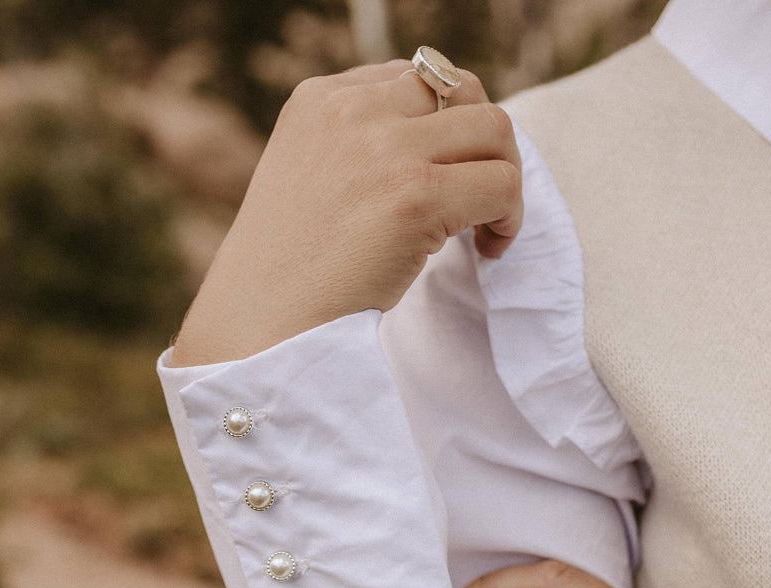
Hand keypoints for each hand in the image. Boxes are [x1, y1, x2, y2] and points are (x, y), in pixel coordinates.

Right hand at [171, 61, 522, 365]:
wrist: (261, 326)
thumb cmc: (285, 277)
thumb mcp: (307, 183)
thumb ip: (357, 151)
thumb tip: (437, 150)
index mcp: (319, 101)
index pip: (412, 79)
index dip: (441, 128)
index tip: (440, 177)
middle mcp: (352, 111)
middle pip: (458, 89)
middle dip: (480, 143)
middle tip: (477, 200)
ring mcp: (384, 149)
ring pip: (492, 128)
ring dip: (504, 174)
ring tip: (487, 226)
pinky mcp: (415, 195)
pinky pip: (501, 183)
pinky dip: (509, 217)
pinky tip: (488, 249)